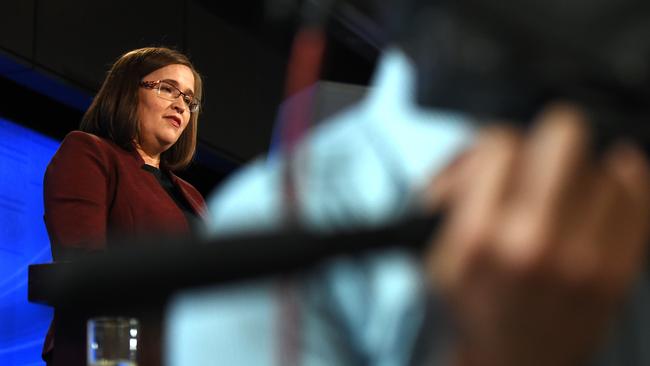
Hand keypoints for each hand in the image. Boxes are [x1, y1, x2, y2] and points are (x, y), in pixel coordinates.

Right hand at [425, 104, 649, 365]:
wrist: (510, 365)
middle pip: (563, 136)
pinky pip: (637, 200)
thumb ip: (448, 195)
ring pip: (601, 167)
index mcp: (479, 237)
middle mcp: (532, 242)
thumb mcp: (435, 253)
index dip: (494, 146)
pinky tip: (609, 184)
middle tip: (540, 158)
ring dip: (580, 174)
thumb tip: (475, 153)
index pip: (499, 143)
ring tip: (564, 195)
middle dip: (547, 139)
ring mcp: (581, 259)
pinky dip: (625, 183)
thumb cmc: (473, 309)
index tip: (497, 160)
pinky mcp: (616, 274)